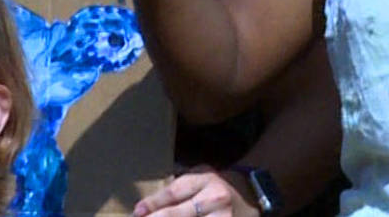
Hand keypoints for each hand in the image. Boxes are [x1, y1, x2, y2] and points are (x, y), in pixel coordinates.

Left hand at [134, 167, 258, 216]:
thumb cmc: (217, 185)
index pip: (174, 193)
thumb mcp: (200, 176)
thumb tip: (146, 208)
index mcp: (206, 180)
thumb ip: (178, 188)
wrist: (251, 194)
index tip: (138, 213)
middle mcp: (216, 199)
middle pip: (178, 214)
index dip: (154, 204)